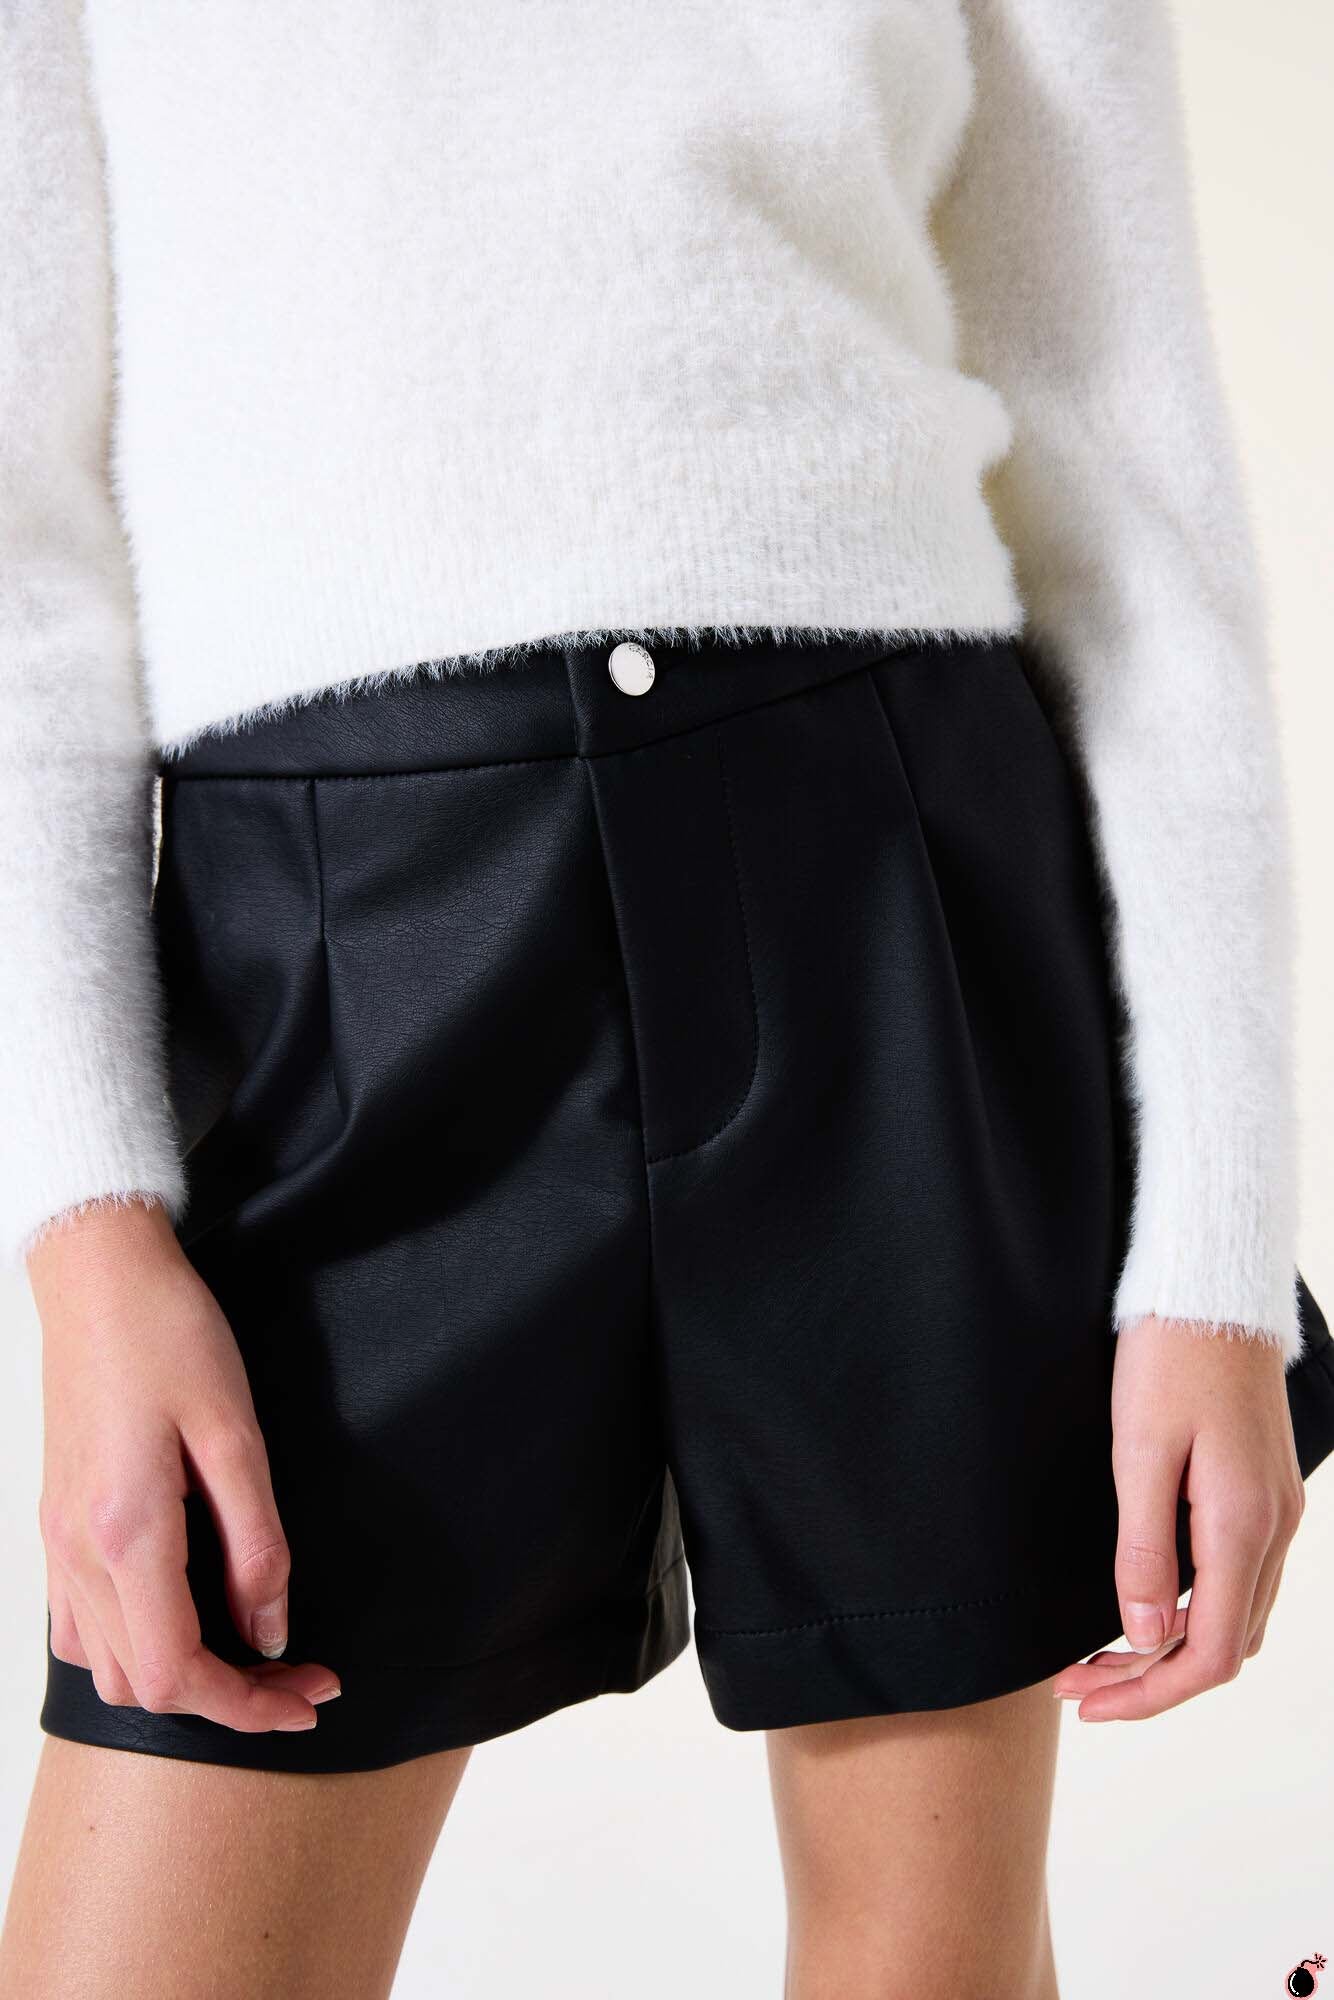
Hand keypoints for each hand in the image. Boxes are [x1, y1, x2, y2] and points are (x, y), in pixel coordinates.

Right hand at [29, 1196, 338, 1731]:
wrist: (99, 1278)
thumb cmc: (171, 1336)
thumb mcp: (236, 1432)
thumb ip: (256, 1541)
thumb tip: (269, 1632)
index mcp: (127, 1532)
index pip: (177, 1674)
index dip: (247, 1707)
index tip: (310, 1696)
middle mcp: (79, 1553)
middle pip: (143, 1685)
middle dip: (228, 1700)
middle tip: (302, 1676)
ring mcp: (57, 1542)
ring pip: (108, 1666)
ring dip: (181, 1678)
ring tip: (253, 1652)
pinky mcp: (57, 1523)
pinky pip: (84, 1626)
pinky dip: (138, 1645)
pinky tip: (189, 1614)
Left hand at [1053, 1312, 1303, 1719]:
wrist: (1214, 1292)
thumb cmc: (1170, 1359)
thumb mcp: (1140, 1451)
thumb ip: (1145, 1550)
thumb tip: (1147, 1638)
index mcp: (1242, 1526)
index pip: (1210, 1653)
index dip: (1150, 1694)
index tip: (1088, 1704)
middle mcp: (1272, 1530)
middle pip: (1224, 1647)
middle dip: (1151, 1680)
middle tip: (1076, 1687)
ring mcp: (1276, 1513)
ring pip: (1235, 1618)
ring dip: (1171, 1649)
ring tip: (1099, 1658)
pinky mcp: (1265, 1494)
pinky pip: (1239, 1580)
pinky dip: (1196, 1611)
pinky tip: (1149, 1606)